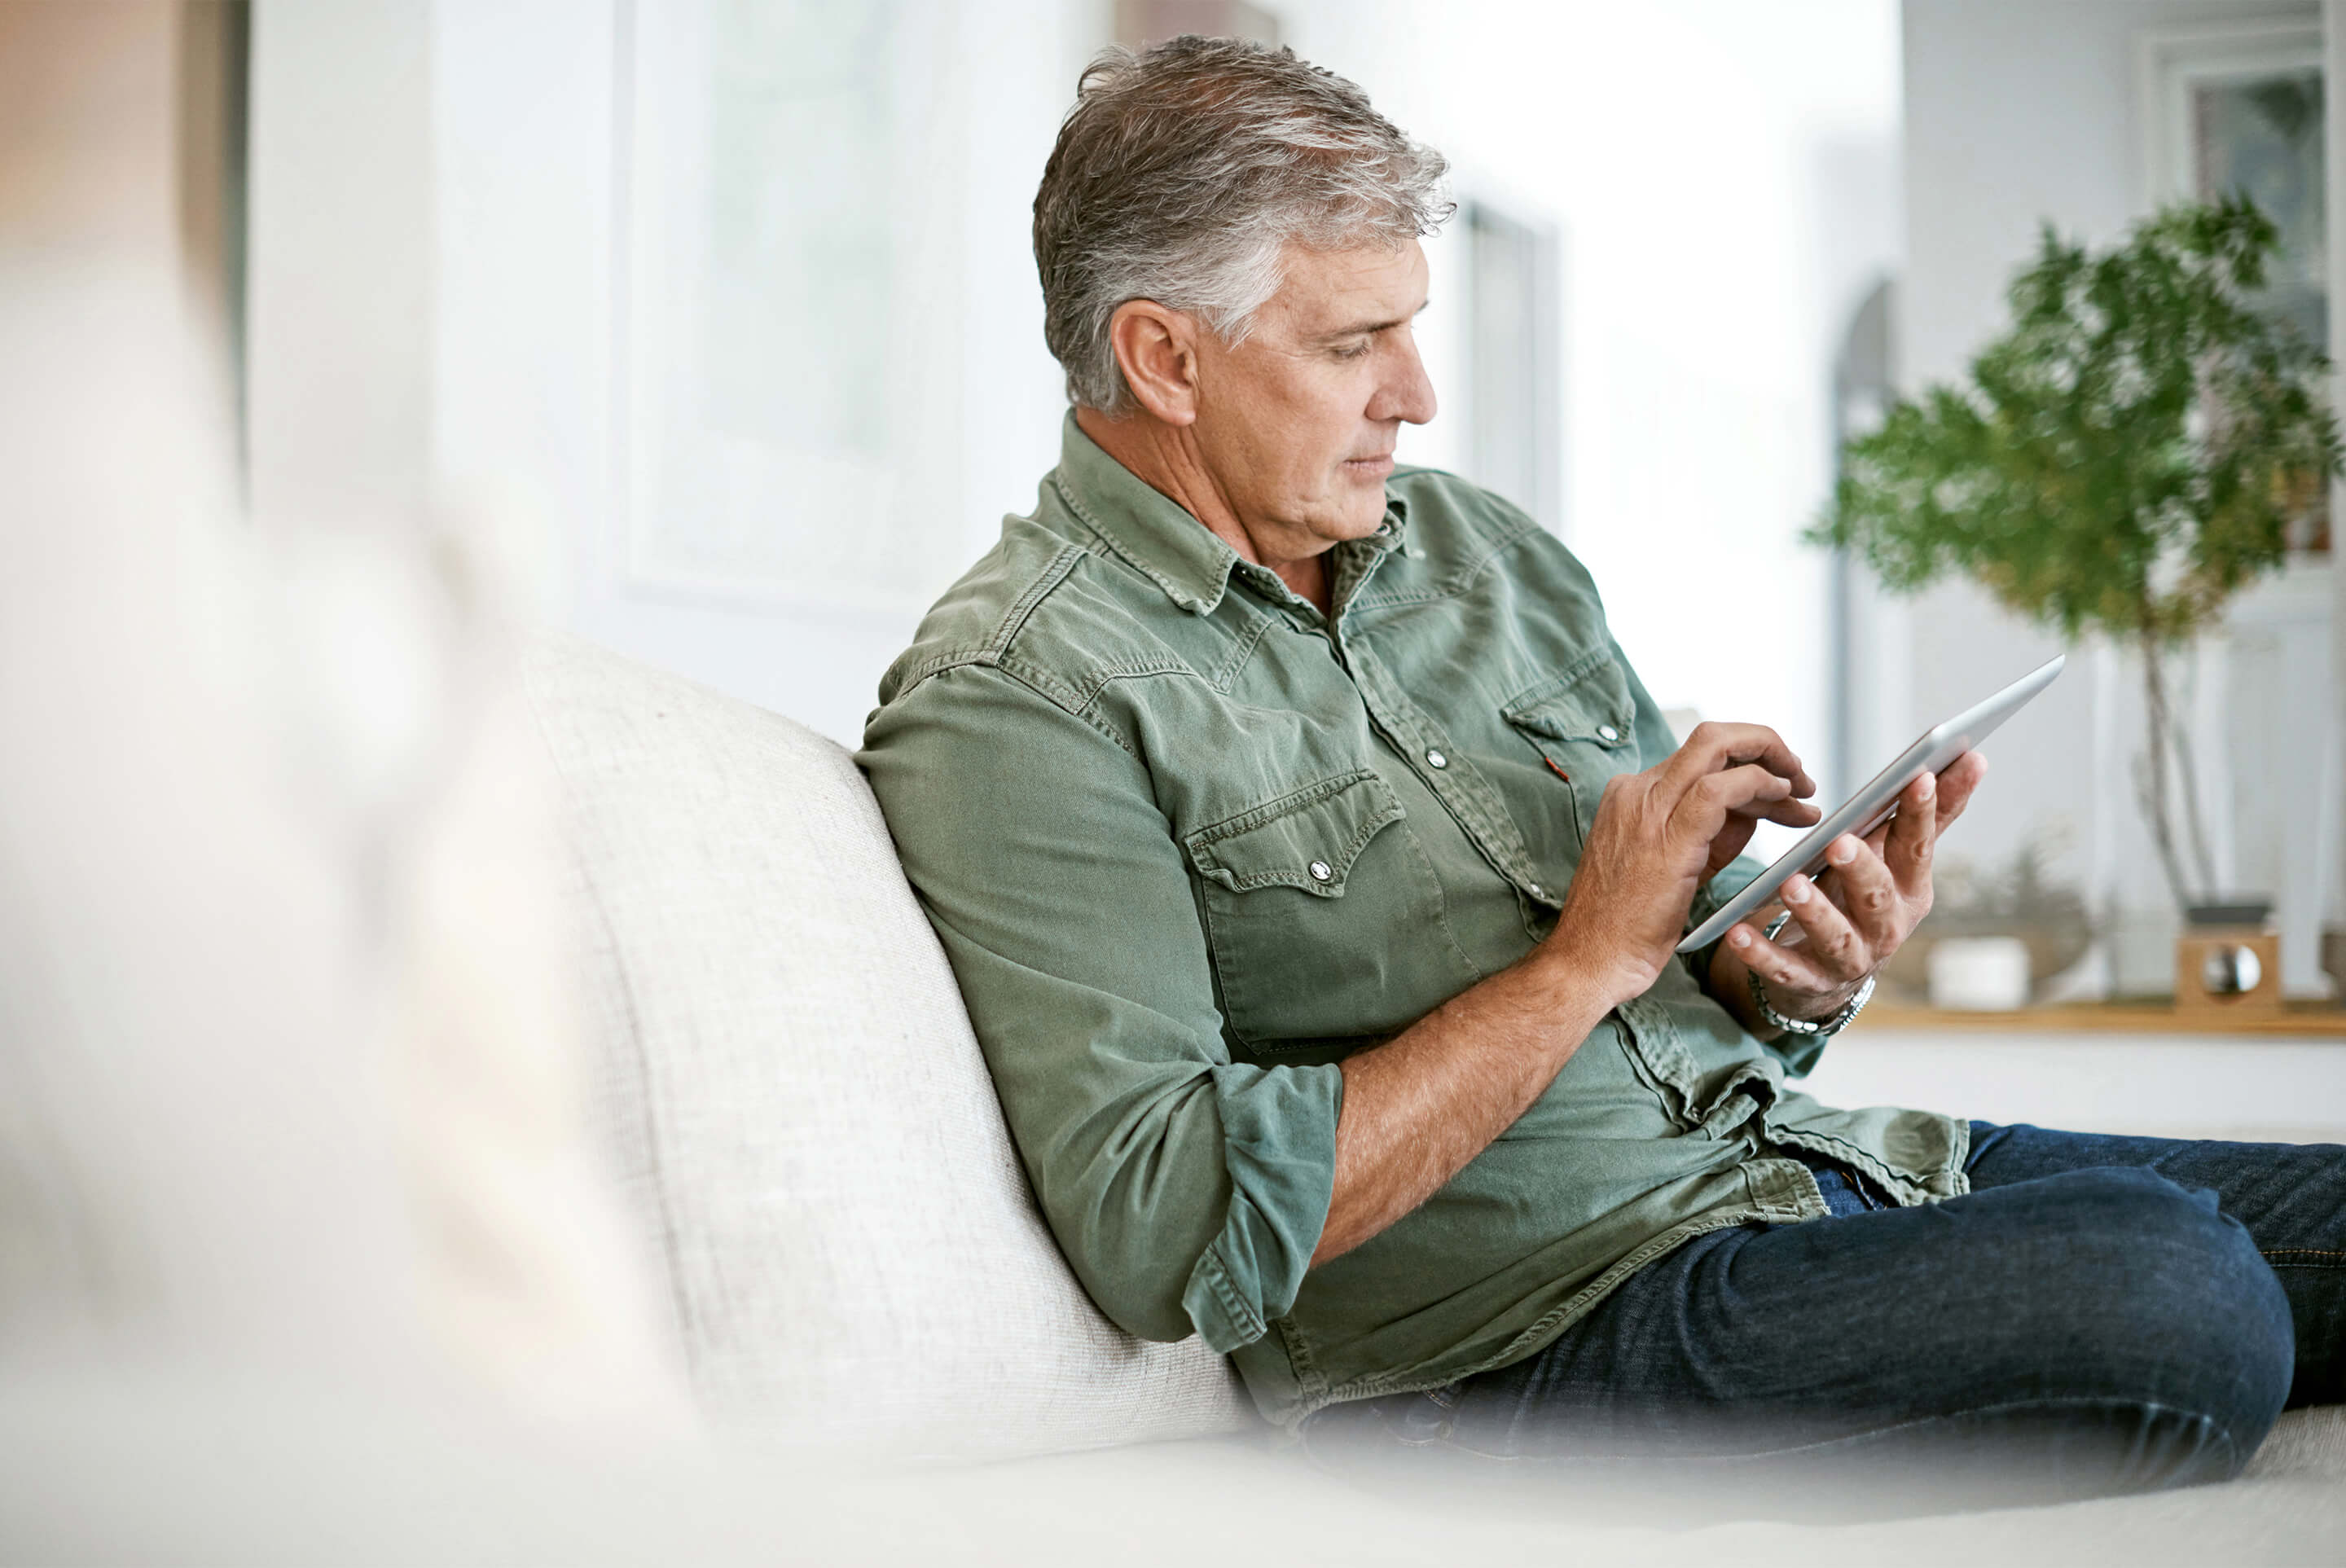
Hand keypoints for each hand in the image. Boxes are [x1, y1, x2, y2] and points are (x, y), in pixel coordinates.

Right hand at [1546, 722, 1820, 1004]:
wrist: (1591, 959)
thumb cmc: (1627, 924)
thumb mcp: (1673, 864)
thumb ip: (1710, 830)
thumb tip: (1756, 808)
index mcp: (1633, 795)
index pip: (1702, 757)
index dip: (1750, 764)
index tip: (1782, 785)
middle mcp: (1637, 791)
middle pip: (1711, 738)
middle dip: (1765, 744)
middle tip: (1798, 772)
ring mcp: (1647, 809)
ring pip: (1718, 748)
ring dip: (1772, 762)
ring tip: (1803, 791)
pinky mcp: (1666, 836)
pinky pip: (1721, 789)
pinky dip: (1760, 786)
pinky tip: (1785, 802)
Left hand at [1724, 751, 1988, 1019]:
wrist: (1832, 973)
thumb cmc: (1864, 896)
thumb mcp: (1895, 857)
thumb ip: (1929, 814)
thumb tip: (1972, 756)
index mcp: (1909, 889)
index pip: (1918, 847)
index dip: (1921, 813)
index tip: (1920, 776)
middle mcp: (1886, 927)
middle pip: (1877, 896)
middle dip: (1861, 868)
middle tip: (1840, 841)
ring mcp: (1848, 958)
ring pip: (1835, 935)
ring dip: (1814, 911)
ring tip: (1790, 884)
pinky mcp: (1806, 980)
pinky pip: (1783, 968)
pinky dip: (1761, 953)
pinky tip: (1737, 933)